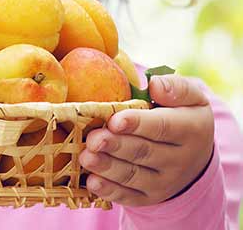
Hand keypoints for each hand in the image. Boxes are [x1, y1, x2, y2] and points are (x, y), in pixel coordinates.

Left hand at [79, 74, 214, 205]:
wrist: (194, 157)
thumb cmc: (182, 116)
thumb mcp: (191, 98)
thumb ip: (176, 88)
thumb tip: (155, 85)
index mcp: (191, 130)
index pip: (163, 128)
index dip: (138, 124)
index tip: (115, 120)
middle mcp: (179, 160)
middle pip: (143, 152)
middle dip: (115, 146)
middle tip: (93, 139)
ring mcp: (164, 182)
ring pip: (133, 176)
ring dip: (107, 168)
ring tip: (86, 158)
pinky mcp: (148, 196)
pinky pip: (128, 196)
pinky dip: (109, 191)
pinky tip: (92, 182)